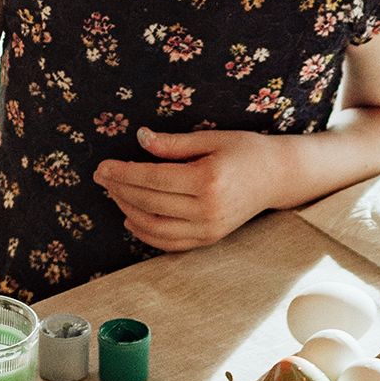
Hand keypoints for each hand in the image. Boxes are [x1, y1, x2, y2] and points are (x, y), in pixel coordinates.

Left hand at [94, 127, 281, 252]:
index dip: (123, 173)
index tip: (103, 166)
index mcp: (208, 180)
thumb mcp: (211, 138)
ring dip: (128, 210)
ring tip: (114, 193)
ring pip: (155, 226)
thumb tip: (140, 137)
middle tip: (101, 177)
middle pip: (149, 202)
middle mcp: (208, 209)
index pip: (152, 179)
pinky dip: (146, 233)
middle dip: (119, 189)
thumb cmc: (245, 151)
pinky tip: (130, 219)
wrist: (278, 176)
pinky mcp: (210, 238)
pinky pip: (170, 243)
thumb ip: (174, 143)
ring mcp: (210, 228)